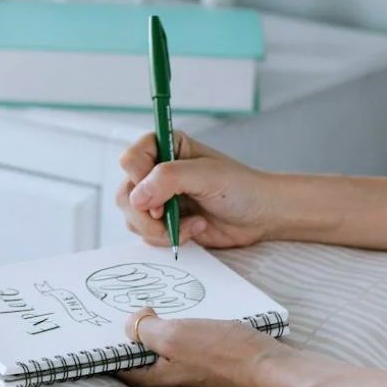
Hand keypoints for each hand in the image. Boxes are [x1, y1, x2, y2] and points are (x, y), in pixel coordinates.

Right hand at [115, 132, 274, 248]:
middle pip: (126, 194)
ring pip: (133, 218)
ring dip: (159, 229)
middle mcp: (157, 172)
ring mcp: (159, 199)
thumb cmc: (241, 187)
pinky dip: (167, 238)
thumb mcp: (206, 175)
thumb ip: (169, 179)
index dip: (139, 180)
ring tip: (192, 225)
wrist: (260, 215)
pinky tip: (194, 231)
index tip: (160, 197)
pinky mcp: (165, 223)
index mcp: (166, 147)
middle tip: (169, 218)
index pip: (130, 160)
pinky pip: (147, 235)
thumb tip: (137, 197)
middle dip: (146, 214)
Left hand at [117, 307, 290, 386]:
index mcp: (150, 378)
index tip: (98, 314)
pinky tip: (182, 311)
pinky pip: (181, 342)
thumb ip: (144, 329)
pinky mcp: (204, 362)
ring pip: (160, 344)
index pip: (114, 360)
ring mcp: (185, 371)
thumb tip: (132, 322)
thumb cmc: (224, 353)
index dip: (106, 337)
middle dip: (131, 327)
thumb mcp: (175, 336)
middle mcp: (165, 379)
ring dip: (156, 324)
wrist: (269, 364)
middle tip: (125, 299)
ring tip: (152, 301)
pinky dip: (178, 326)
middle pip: (137, 351)